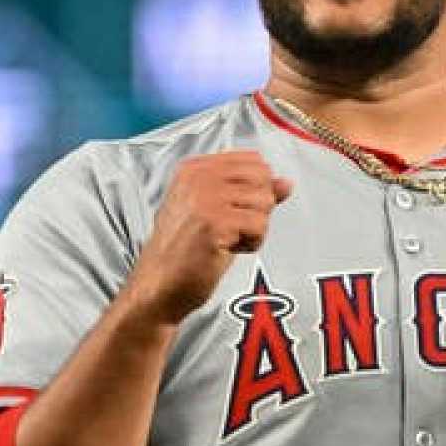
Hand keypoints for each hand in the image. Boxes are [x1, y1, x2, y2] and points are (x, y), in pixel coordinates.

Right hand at [122, 151, 293, 326]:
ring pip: (264, 202)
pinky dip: (252, 243)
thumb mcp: (218, 212)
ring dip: (254, 228)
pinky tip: (228, 249)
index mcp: (195, 169)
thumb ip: (252, 192)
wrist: (158, 284)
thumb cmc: (186, 251)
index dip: (256, 189)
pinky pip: (260, 225)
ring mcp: (205, 198)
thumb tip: (286, 183)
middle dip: (258, 208)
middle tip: (233, 228)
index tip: (234, 210)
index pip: (253, 160)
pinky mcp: (215, 222)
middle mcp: (198, 177)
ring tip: (228, 240)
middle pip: (263, 178)